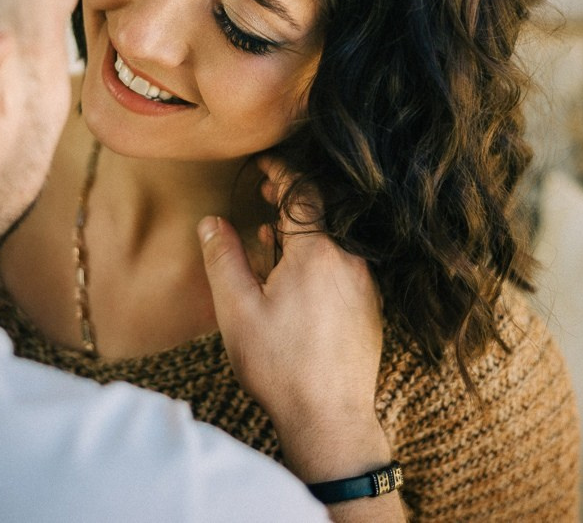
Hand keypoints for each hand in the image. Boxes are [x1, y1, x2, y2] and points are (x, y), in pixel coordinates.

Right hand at [197, 157, 390, 484]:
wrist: (330, 418)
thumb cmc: (280, 365)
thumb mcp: (237, 310)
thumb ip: (223, 258)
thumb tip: (212, 222)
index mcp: (317, 253)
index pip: (303, 191)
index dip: (282, 170)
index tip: (264, 164)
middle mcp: (349, 260)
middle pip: (325, 210)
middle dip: (294, 195)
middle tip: (267, 190)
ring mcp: (365, 283)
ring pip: (336, 237)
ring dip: (307, 227)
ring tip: (274, 234)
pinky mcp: (370, 305)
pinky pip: (346, 262)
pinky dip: (322, 253)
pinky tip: (297, 274)